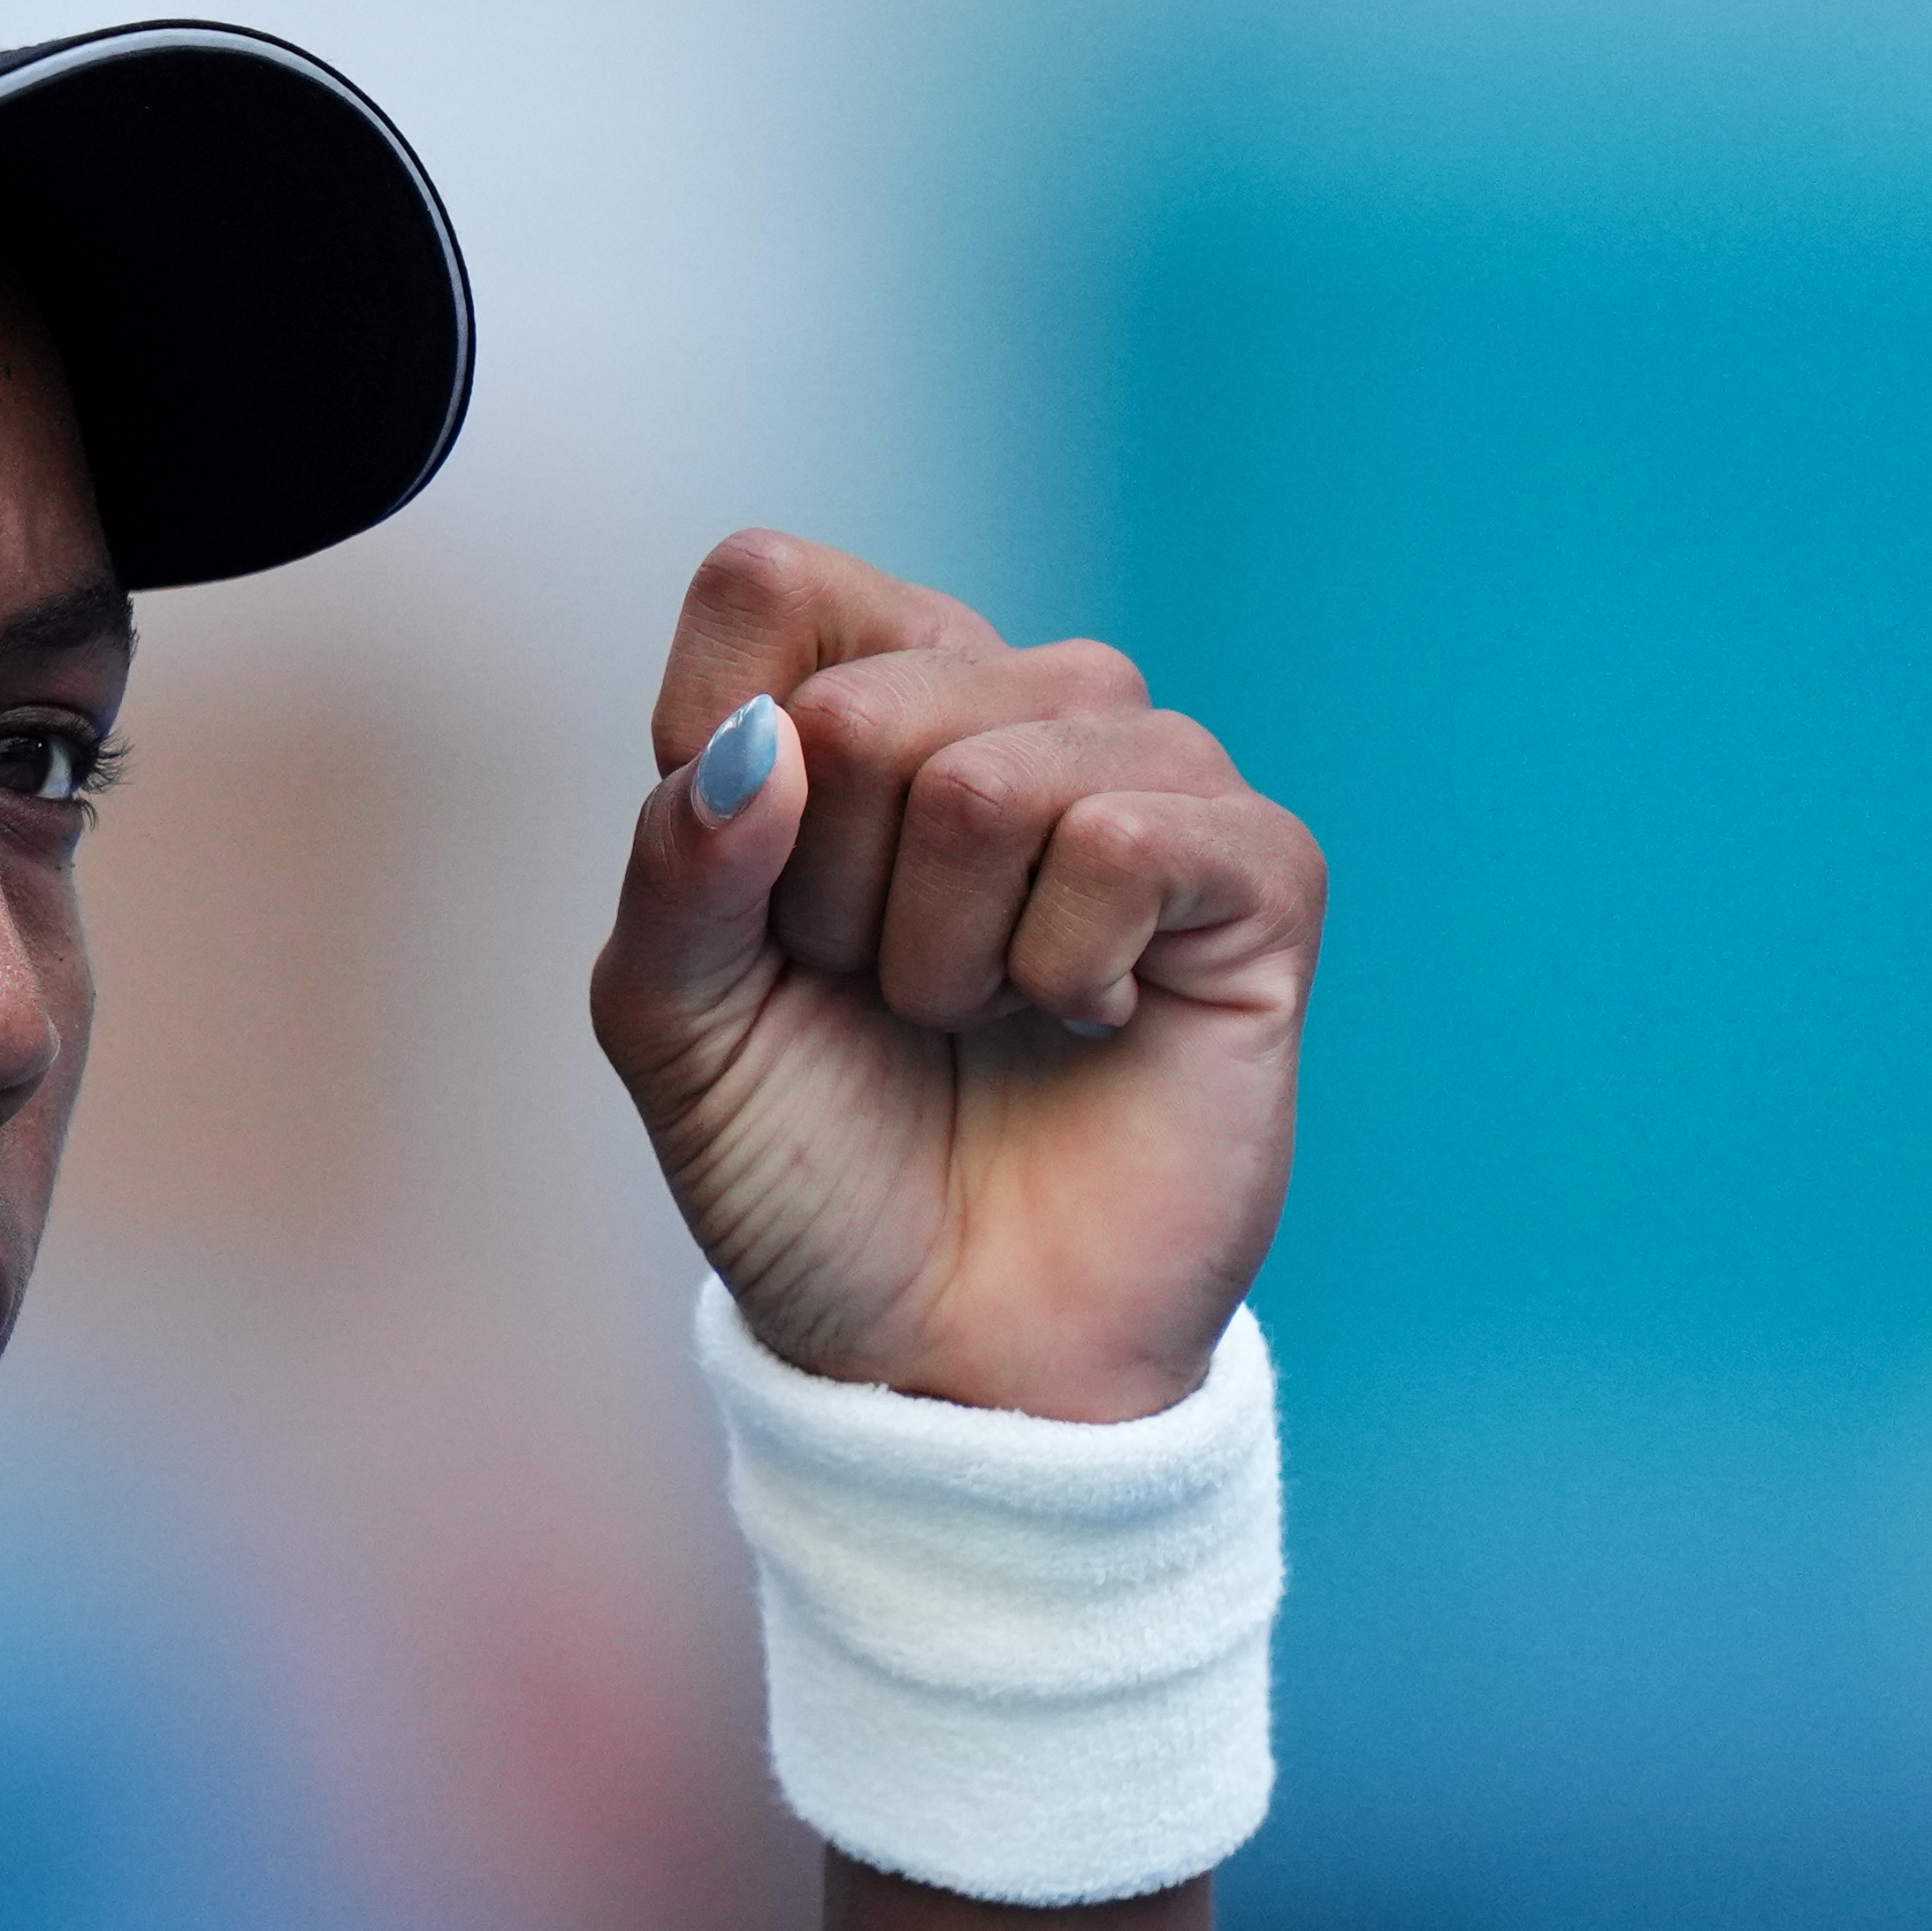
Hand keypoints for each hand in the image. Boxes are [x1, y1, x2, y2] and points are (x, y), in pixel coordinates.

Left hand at [587, 532, 1319, 1424]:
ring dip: (942, 953)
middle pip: (866, 696)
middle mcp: (1008, 709)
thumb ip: (677, 869)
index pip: (770, 586)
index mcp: (857, 709)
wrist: (939, 1344)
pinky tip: (1084, 1022)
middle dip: (827, 901)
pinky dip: (1063, 968)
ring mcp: (1144, 775)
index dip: (726, 760)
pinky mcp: (1256, 868)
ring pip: (991, 777)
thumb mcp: (675, 1029)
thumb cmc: (812, 1174)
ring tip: (978, 1017)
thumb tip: (756, 741)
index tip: (759, 907)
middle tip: (878, 997)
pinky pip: (1128, 839)